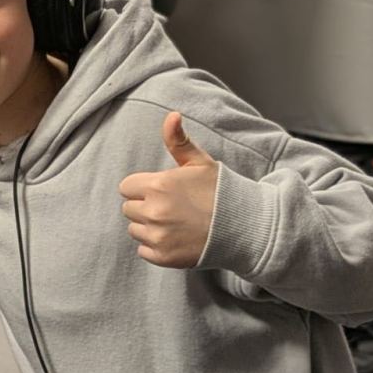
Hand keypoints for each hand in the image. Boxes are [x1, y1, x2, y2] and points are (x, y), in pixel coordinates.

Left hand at [117, 112, 218, 268]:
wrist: (246, 228)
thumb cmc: (221, 192)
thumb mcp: (200, 162)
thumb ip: (178, 140)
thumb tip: (172, 115)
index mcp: (158, 185)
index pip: (126, 187)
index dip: (142, 188)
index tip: (162, 191)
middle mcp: (154, 211)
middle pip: (129, 208)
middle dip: (145, 206)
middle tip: (173, 208)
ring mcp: (158, 236)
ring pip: (134, 229)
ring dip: (149, 227)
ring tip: (176, 223)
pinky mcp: (163, 257)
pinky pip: (143, 250)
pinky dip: (156, 247)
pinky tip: (177, 239)